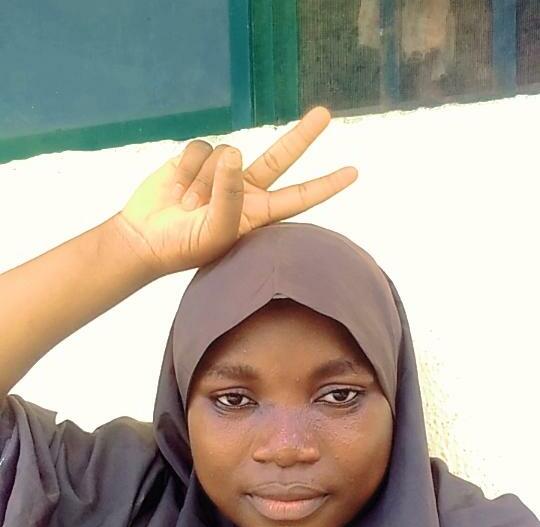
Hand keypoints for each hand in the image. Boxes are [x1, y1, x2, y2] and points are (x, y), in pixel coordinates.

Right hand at [118, 106, 357, 275]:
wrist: (144, 239)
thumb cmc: (185, 246)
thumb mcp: (216, 231)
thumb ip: (230, 195)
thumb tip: (235, 152)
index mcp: (257, 213)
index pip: (299, 197)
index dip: (326, 185)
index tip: (353, 172)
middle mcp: (245, 189)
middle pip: (280, 158)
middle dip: (301, 136)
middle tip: (325, 115)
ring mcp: (222, 172)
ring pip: (226, 154)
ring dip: (203, 180)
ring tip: (188, 205)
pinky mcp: (196, 159)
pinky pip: (200, 148)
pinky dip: (186, 168)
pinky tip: (177, 189)